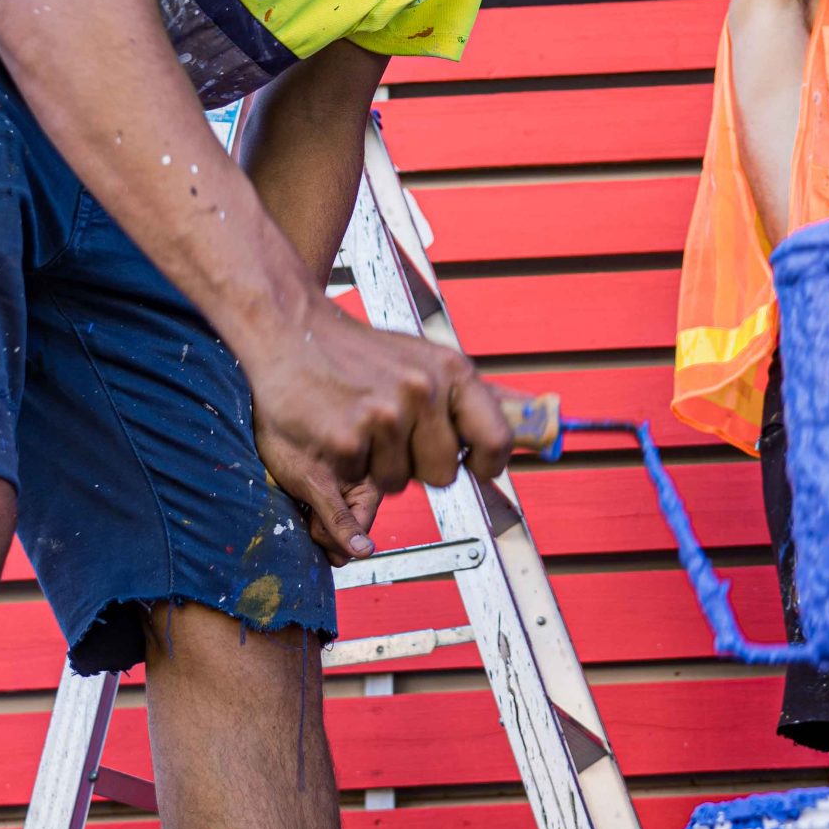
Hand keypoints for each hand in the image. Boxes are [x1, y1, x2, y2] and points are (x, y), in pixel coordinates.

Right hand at [244, 303, 515, 562]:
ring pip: (397, 484)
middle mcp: (421, 392)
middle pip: (443, 474)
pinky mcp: (343, 441)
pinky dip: (347, 499)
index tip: (476, 466)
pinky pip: (357, 496)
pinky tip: (344, 489)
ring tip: (354, 427)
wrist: (290, 329)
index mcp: (450, 371)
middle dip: (417, 464)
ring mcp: (382, 417)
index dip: (488, 463)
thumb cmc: (360, 353)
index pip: (496, 440)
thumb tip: (538, 424)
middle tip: (387, 432)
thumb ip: (477, 397)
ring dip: (376, 468)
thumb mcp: (427, 359)